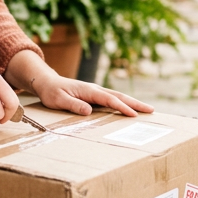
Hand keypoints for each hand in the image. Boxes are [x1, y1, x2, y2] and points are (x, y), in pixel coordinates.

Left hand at [27, 70, 154, 117]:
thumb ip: (73, 105)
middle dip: (135, 103)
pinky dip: (123, 103)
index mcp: (88, 90)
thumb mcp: (58, 100)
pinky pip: (112, 99)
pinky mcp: (94, 96)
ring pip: (117, 96)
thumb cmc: (51, 92)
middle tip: (151, 110)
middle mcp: (95, 89)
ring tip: (146, 110)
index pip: (109, 99)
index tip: (133, 115)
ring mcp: (95, 92)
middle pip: (119, 96)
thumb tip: (89, 111)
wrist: (46, 82)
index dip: (122, 107)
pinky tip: (130, 109)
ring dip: (132, 103)